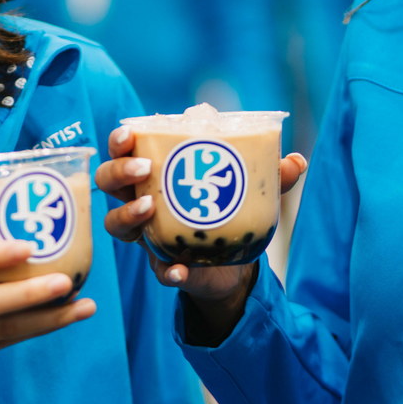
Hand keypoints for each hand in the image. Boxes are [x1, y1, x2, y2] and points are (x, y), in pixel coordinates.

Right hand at [96, 126, 306, 334]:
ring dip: (127, 214)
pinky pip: (157, 270)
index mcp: (157, 173)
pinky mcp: (165, 267)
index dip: (120, 139)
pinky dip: (166, 270)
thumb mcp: (252, 188)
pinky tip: (177, 270)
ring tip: (149, 209)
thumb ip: (271, 175)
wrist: (235, 264)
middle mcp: (142, 201)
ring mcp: (149, 236)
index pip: (125, 149)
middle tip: (143, 169)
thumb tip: (296, 161)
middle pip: (107, 182)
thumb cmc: (230, 210)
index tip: (129, 133)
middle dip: (118, 172)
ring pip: (115, 224)